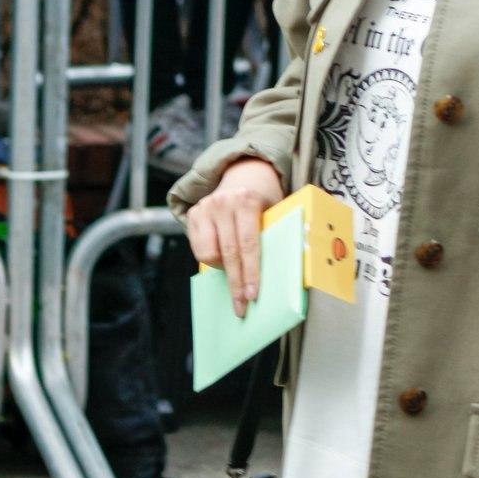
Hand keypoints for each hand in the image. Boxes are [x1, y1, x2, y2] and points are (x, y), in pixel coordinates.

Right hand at [186, 157, 285, 316]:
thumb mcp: (275, 208)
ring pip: (209, 254)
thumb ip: (274, 232)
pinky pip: (198, 248)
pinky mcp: (194, 213)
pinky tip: (223, 258)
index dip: (250, 272)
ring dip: (222, 269)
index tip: (252, 296)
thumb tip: (284, 271)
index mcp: (247, 200)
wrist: (246, 171)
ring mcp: (206, 207)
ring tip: (235, 272)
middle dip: (236, 283)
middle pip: (228, 253)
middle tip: (241, 306)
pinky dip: (210, 259)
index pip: (248, 244)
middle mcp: (223, 202)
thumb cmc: (265, 198)